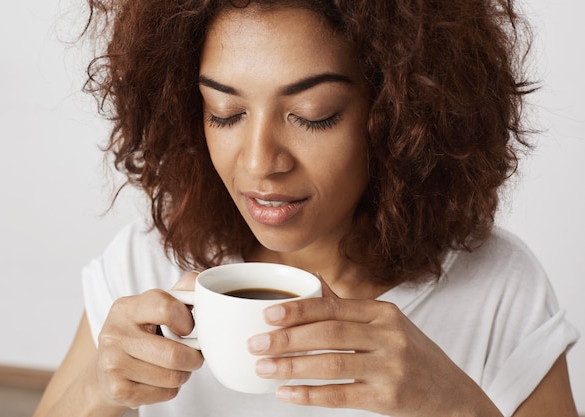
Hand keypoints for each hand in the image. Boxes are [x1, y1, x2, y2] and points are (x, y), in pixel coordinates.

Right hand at [95, 272, 203, 409]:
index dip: (187, 320)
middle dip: (194, 358)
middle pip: (174, 354)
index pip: (166, 307)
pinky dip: (171, 389)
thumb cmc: (140, 333)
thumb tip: (197, 278)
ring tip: (176, 367)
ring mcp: (112, 363)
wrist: (106, 370)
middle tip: (193, 356)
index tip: (187, 328)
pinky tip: (160, 380)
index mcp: (126, 307)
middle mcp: (114, 333)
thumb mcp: (154, 308)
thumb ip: (179, 292)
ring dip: (184, 375)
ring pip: (172, 376)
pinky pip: (164, 393)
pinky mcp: (117, 390)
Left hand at [247, 281, 501, 416]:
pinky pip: (340, 395)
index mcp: (383, 312)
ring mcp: (390, 367)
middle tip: (255, 343)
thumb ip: (348, 309)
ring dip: (292, 366)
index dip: (297, 309)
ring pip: (331, 364)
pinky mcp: (389, 398)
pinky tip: (286, 393)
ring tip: (263, 368)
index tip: (267, 314)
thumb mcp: (387, 325)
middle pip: (328, 333)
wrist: (453, 396)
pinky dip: (309, 395)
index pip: (333, 307)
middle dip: (286, 338)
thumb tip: (312, 286)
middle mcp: (389, 335)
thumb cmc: (414, 356)